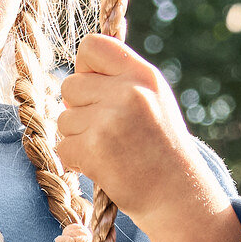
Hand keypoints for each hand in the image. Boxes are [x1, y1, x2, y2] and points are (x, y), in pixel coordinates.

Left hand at [54, 35, 240, 241]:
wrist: (177, 195)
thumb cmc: (161, 149)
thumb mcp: (153, 100)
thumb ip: (121, 81)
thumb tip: (75, 77)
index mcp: (143, 74)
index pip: (92, 45)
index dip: (84, 67)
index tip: (95, 89)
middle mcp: (127, 91)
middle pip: (69, 85)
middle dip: (79, 109)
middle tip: (106, 130)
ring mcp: (110, 119)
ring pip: (63, 118)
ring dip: (78, 137)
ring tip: (109, 150)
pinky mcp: (94, 148)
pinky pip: (62, 147)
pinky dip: (75, 160)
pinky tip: (102, 166)